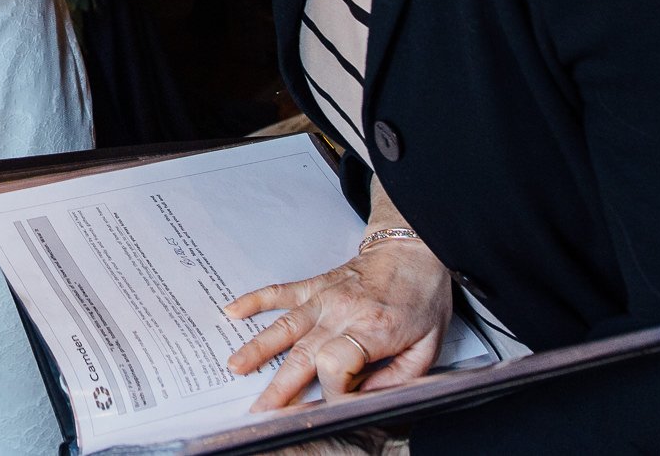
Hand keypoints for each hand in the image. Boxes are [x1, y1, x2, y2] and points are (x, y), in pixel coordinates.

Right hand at [223, 239, 452, 411]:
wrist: (412, 249)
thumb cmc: (422, 296)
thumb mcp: (427, 347)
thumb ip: (397, 378)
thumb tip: (365, 398)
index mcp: (372, 329)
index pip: (336, 366)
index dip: (333, 390)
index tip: (335, 401)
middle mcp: (342, 312)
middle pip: (303, 354)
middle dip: (279, 387)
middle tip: (259, 411)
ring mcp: (324, 297)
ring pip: (284, 327)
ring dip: (258, 349)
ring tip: (235, 367)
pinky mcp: (315, 285)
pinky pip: (280, 291)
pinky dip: (255, 300)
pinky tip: (233, 311)